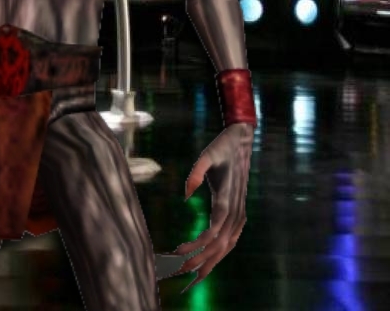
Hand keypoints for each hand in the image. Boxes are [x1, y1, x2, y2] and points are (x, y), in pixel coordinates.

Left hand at [170, 122, 252, 291]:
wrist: (241, 142)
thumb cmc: (221, 148)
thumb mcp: (206, 155)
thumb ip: (196, 172)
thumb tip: (185, 193)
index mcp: (227, 200)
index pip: (213, 233)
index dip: (197, 246)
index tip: (178, 252)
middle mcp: (236, 212)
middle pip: (219, 246)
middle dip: (200, 261)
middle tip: (178, 271)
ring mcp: (240, 214)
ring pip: (227, 247)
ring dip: (210, 262)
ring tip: (193, 277)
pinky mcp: (240, 213)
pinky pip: (231, 240)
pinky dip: (220, 253)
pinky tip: (209, 259)